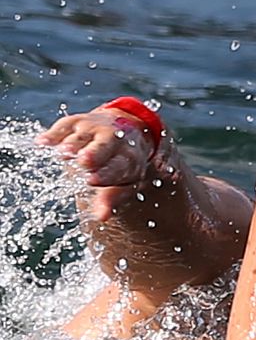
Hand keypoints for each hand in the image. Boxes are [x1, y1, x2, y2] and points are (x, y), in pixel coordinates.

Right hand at [36, 108, 153, 220]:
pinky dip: (53, 135)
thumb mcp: (123, 181)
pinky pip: (64, 127)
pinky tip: (42, 142)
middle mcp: (113, 139)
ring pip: (82, 136)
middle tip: (83, 161)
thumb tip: (101, 217)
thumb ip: (111, 198)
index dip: (106, 173)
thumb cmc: (121, 164)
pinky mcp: (76, 122)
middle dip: (94, 153)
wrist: (124, 130)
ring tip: (64, 152)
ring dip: (73, 144)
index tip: (93, 181)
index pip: (118, 166)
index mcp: (128, 157)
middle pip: (103, 146)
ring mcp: (93, 128)